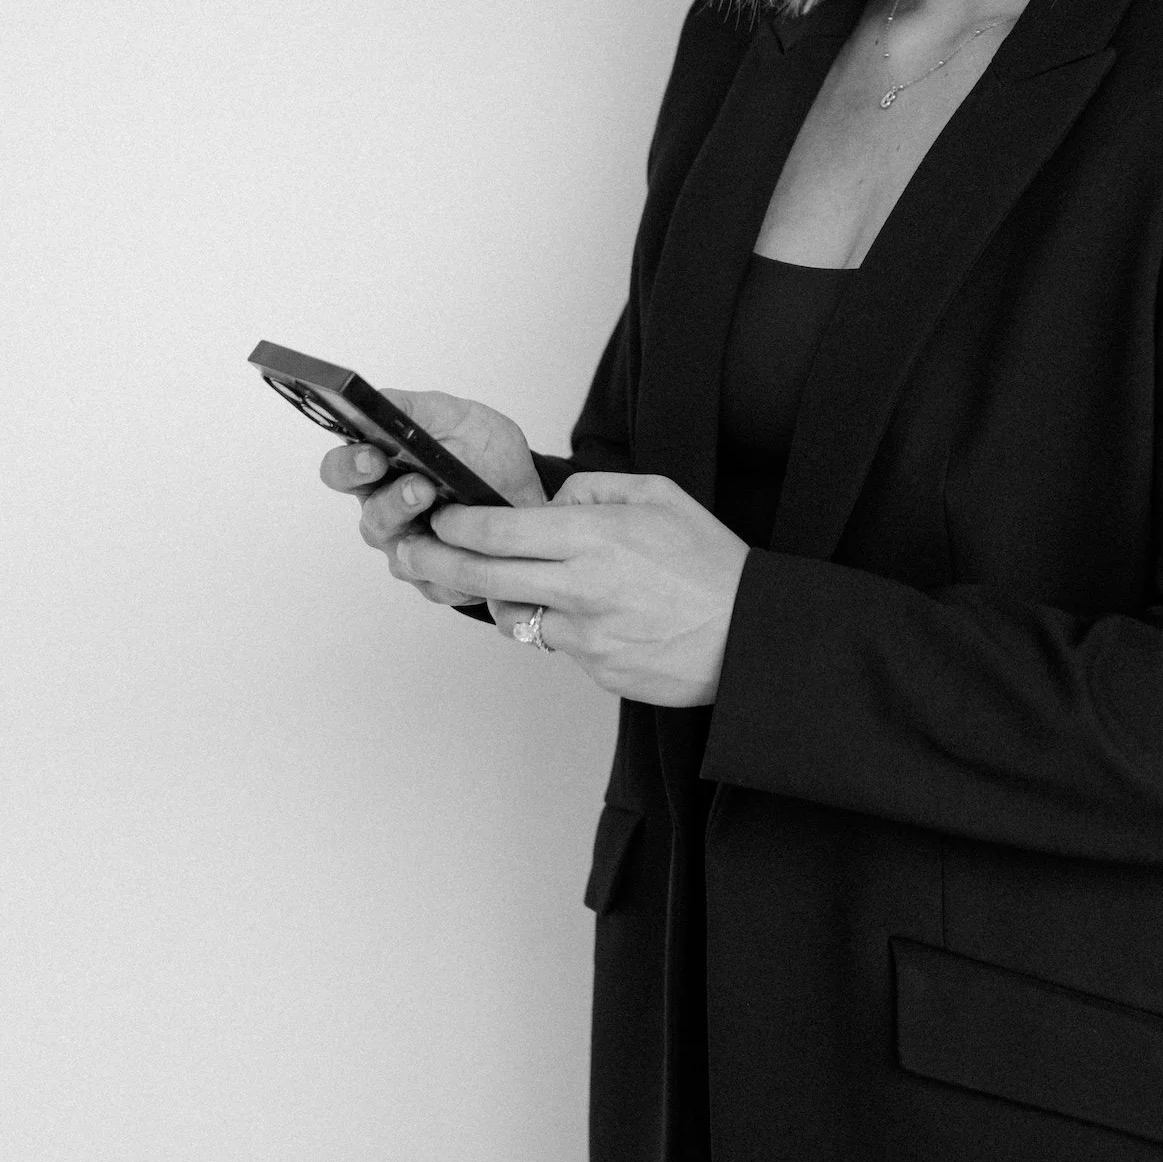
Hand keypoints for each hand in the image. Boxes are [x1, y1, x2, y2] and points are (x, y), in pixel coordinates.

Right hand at [321, 391, 548, 632]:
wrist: (525, 491)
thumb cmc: (484, 454)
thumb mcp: (455, 417)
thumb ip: (412, 409)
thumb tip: (374, 402)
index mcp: (378, 469)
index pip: (341, 470)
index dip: (349, 465)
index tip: (371, 456)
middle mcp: (385, 511)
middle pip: (370, 517)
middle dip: (393, 503)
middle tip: (419, 487)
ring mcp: (407, 548)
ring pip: (401, 554)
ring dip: (425, 537)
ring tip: (447, 518)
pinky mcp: (434, 579)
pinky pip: (436, 582)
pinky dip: (456, 565)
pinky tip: (472, 552)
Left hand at [398, 472, 750, 706]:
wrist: (751, 636)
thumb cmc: (710, 562)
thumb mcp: (658, 496)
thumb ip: (594, 490)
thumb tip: (549, 504)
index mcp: (594, 537)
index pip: (497, 529)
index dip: (456, 522)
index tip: (440, 515)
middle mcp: (580, 588)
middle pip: (483, 575)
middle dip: (437, 560)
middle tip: (411, 551)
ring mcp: (584, 637)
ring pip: (516, 616)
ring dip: (506, 597)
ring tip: (511, 581)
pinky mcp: (594, 671)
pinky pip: (557, 644)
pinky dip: (559, 626)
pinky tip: (590, 614)